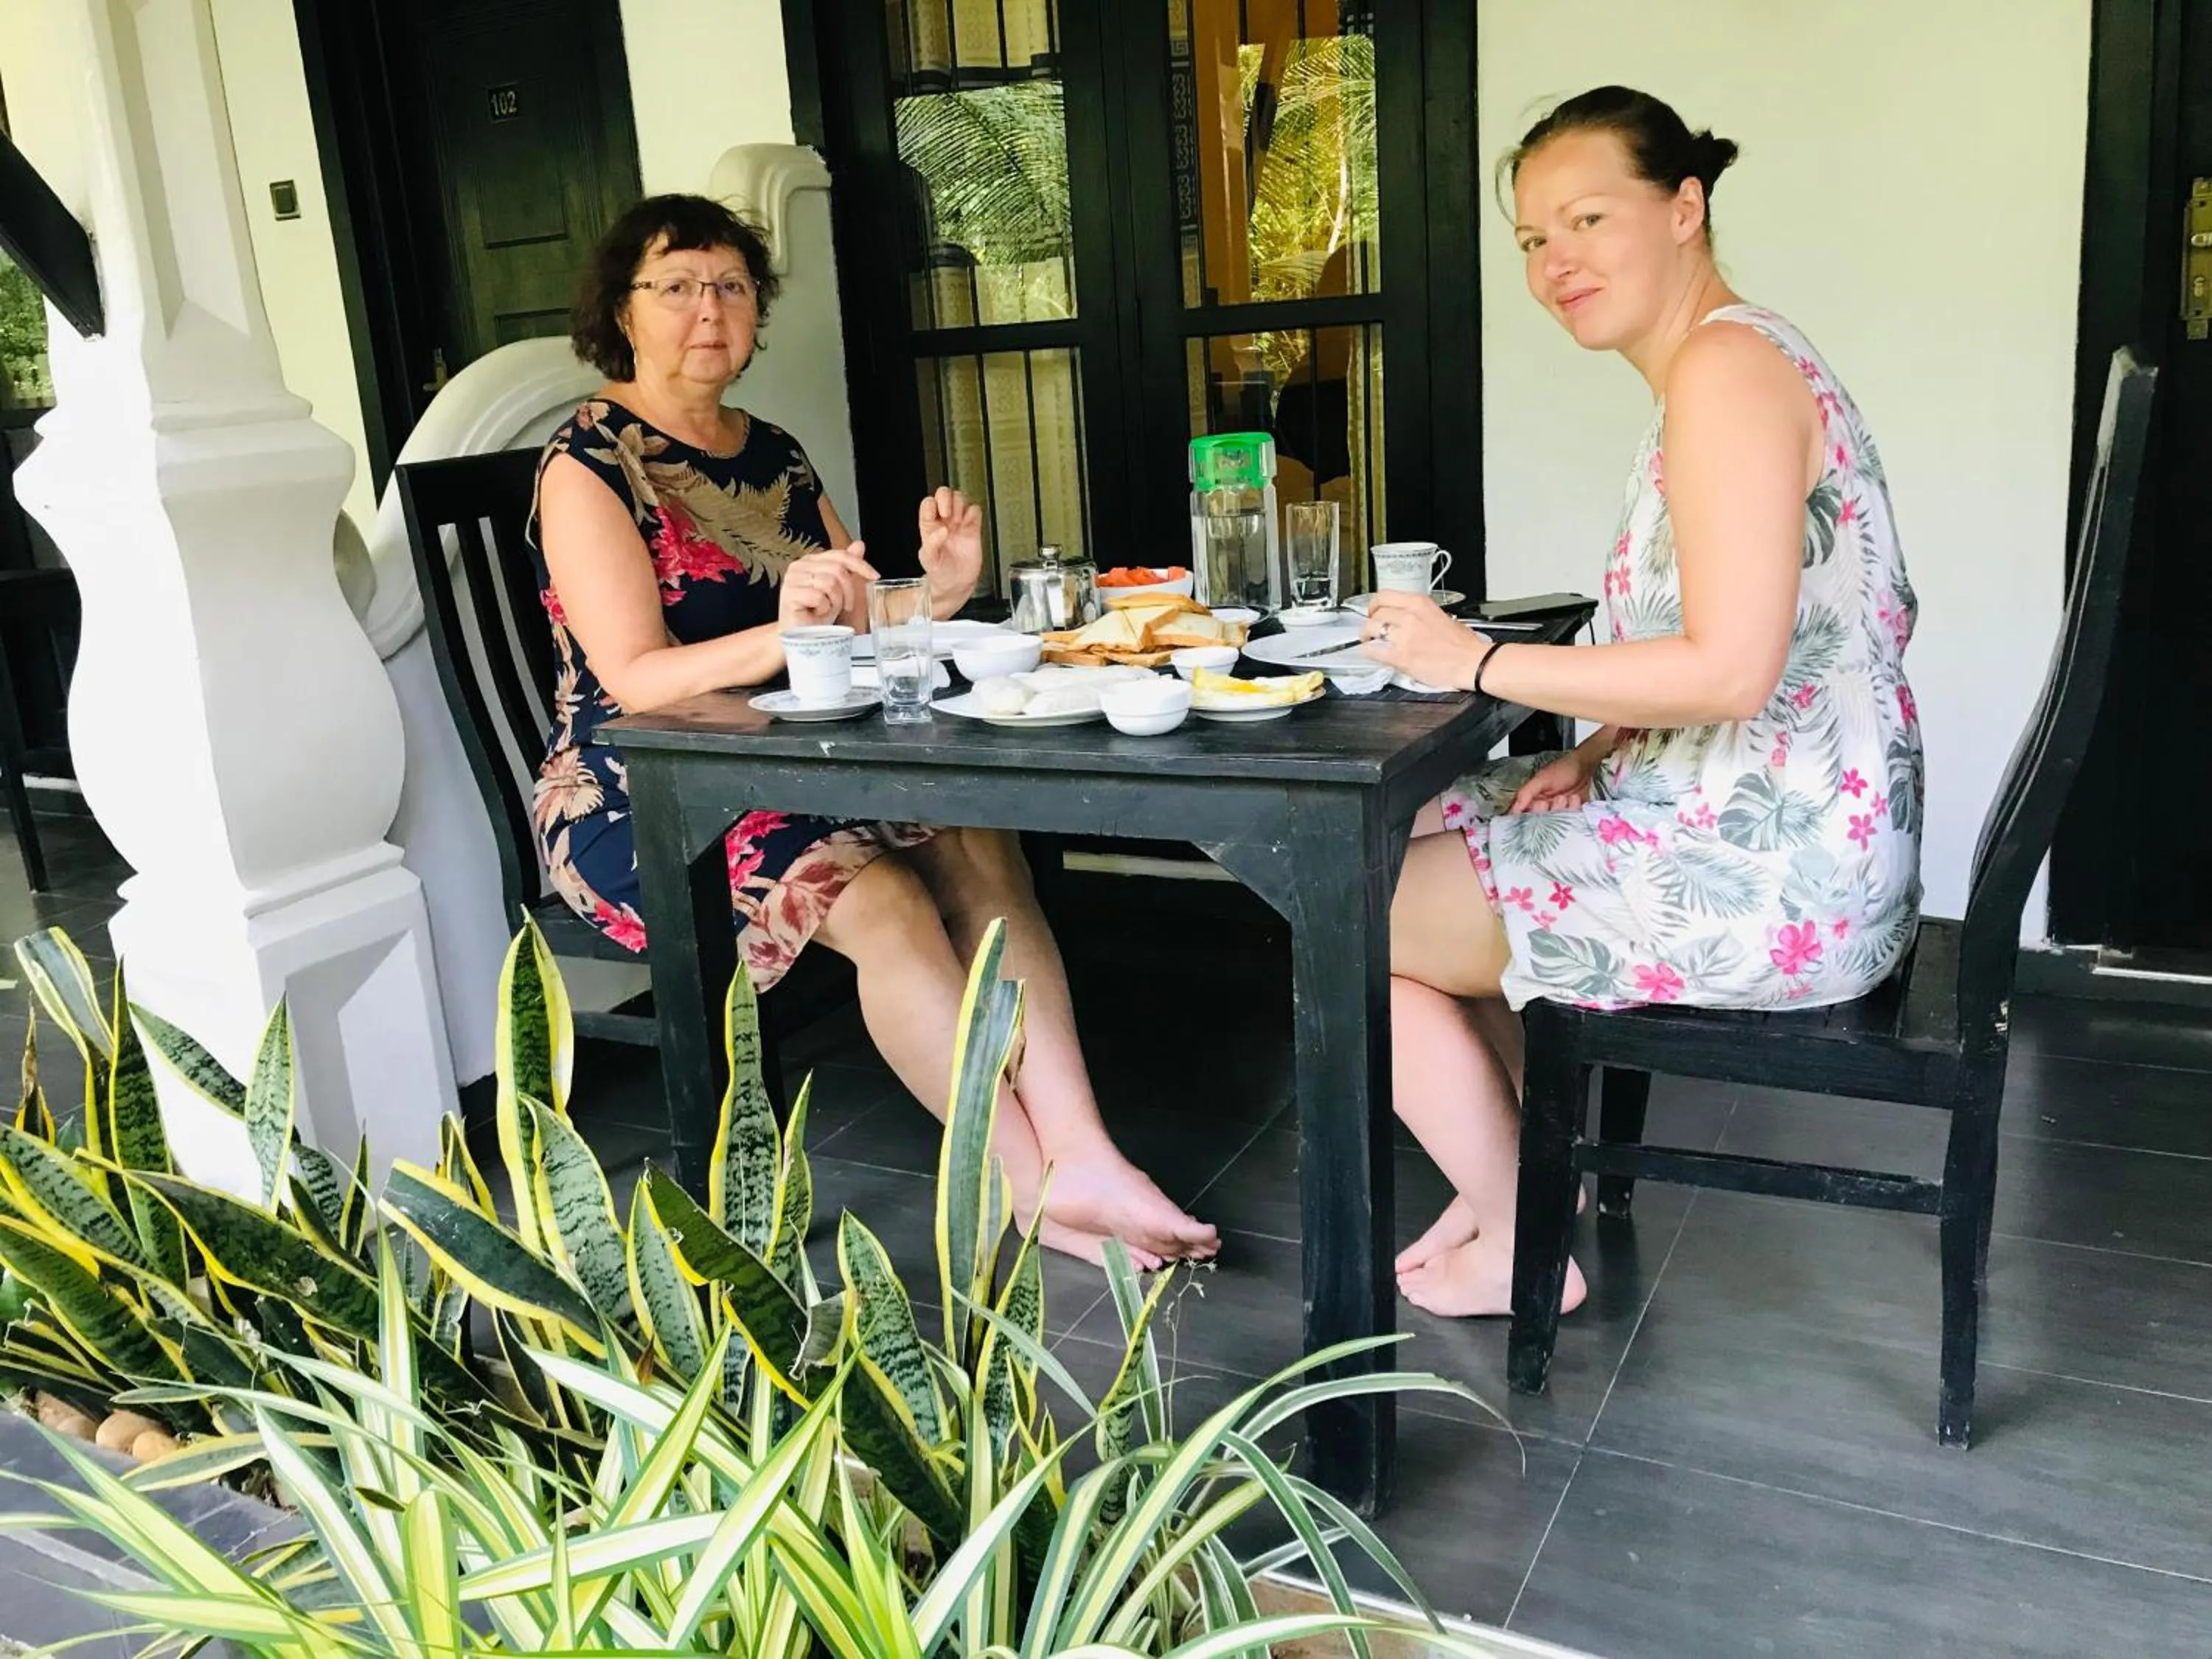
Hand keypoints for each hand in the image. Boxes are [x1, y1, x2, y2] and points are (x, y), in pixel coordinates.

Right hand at [779, 545, 877, 629]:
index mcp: (811, 561)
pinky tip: (816, 613)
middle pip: (837, 569)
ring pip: (829, 583)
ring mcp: (792, 579)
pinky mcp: (789, 594)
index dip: (860, 565)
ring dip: (835, 601)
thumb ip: (847, 567)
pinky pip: (818, 596)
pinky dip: (823, 609)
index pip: (840, 555)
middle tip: (845, 606)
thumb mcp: (839, 590)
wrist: (802, 637)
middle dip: (847, 591)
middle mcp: (799, 566)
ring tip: (827, 610)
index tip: (874, 576)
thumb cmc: (817, 615)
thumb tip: (859, 545)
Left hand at [918, 486, 983, 615]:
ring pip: (960, 499)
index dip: (934, 504)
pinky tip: (969, 525)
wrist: (956, 585)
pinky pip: (974, 510)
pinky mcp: (973, 528)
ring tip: (958, 523)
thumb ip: (932, 544)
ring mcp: (958, 523)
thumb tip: (941, 530)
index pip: (928, 503)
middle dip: (947, 500)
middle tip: (949, 515)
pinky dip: (973, 513)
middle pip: (944, 495)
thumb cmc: (939, 573)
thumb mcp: (929, 560)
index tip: (939, 516)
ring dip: (960, 506)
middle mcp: (943, 521)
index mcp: (929, 526)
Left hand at [1359, 591, 1485, 689]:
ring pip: (1371, 629)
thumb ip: (1422, 615)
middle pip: (1376, 612)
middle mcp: (1410, 615)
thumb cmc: (1464, 645)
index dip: (1375, 604)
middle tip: (1372, 629)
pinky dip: (1369, 651)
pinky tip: (1373, 653)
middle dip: (1370, 621)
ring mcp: (1404, 635)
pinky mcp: (1401, 656)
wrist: (1472, 662)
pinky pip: (1373, 650)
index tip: (1374, 610)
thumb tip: (1408, 620)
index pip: (1384, 595)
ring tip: (1371, 641)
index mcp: (1420, 603)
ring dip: (1368, 636)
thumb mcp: (1444, 616)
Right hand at [1510, 749, 1598, 813]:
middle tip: (1557, 799)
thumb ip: (1527, 792)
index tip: (1538, 809)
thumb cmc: (1563, 769)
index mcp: (1532, 799)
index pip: (1522, 815)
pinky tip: (1575, 798)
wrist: (1586, 766)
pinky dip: (1574, 809)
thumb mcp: (1542, 778)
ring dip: (1563, 808)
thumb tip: (1515, 808)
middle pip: (1541, 821)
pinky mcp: (1570, 814)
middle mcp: (1543, 808)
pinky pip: (1570, 819)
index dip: (1528, 816)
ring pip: (1556, 821)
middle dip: (1550, 811)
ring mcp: (1557, 812)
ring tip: (1567, 796)